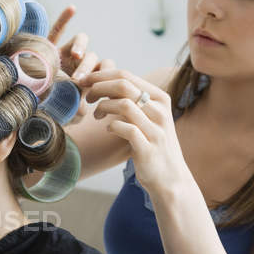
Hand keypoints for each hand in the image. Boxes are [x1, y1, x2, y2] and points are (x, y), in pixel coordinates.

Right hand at [48, 5, 115, 124]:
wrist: (36, 105)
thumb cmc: (54, 109)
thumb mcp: (68, 112)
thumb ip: (77, 111)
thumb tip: (85, 111)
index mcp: (91, 76)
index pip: (105, 69)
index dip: (104, 76)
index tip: (96, 89)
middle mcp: (81, 62)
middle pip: (92, 57)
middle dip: (87, 68)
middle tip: (78, 80)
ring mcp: (66, 53)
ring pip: (80, 41)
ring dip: (80, 46)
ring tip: (75, 55)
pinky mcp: (50, 47)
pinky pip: (57, 31)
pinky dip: (64, 20)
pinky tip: (72, 8)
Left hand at [83, 69, 192, 195]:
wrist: (170, 178)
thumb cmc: (151, 144)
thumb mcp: (147, 117)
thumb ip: (132, 100)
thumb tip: (104, 83)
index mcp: (160, 98)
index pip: (126, 75)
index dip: (101, 75)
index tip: (84, 80)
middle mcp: (160, 111)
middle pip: (123, 85)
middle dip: (98, 87)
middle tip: (87, 97)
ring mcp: (156, 129)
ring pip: (124, 104)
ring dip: (103, 106)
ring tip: (96, 115)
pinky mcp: (148, 148)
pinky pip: (125, 129)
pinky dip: (111, 126)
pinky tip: (108, 129)